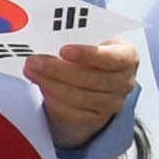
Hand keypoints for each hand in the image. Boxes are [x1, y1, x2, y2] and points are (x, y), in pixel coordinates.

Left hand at [28, 37, 139, 151]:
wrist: (97, 76)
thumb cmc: (91, 53)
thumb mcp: (91, 41)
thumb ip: (75, 39)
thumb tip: (44, 40)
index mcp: (128, 57)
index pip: (111, 58)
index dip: (87, 55)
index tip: (63, 50)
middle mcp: (125, 82)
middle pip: (91, 79)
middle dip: (57, 70)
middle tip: (33, 61)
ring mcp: (113, 103)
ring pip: (79, 97)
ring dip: (50, 84)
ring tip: (31, 71)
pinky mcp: (97, 118)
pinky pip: (72, 113)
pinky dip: (53, 99)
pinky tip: (41, 86)